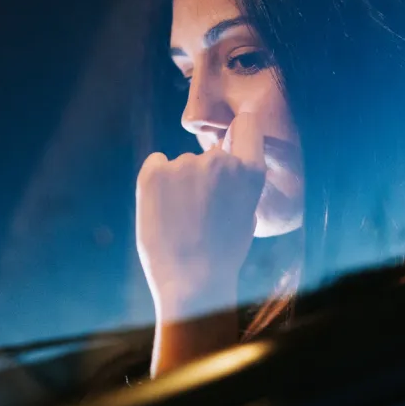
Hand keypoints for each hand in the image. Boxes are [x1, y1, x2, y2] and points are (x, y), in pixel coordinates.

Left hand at [136, 112, 265, 320]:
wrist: (191, 280)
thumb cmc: (223, 253)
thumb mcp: (248, 213)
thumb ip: (241, 182)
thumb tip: (229, 162)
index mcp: (250, 171)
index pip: (248, 125)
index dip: (239, 132)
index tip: (232, 141)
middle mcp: (220, 161)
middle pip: (211, 154)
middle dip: (206, 174)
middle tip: (201, 210)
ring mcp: (185, 163)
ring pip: (182, 164)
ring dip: (181, 183)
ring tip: (181, 220)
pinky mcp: (154, 171)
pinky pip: (156, 164)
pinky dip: (157, 181)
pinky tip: (162, 208)